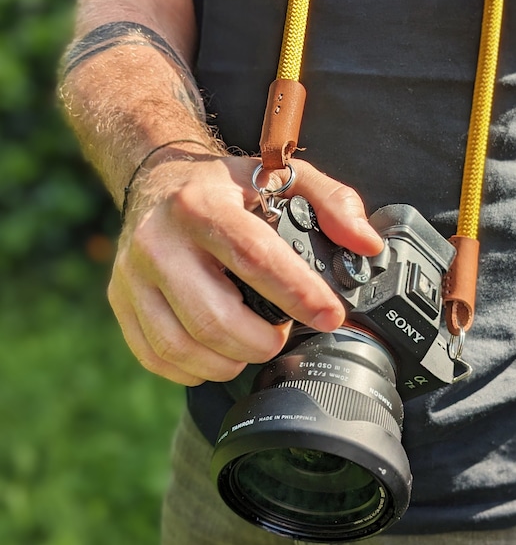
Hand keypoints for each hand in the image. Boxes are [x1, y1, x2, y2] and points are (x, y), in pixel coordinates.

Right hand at [107, 155, 383, 385]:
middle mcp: (159, 241)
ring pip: (185, 346)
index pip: (254, 258)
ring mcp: (133, 276)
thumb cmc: (225, 186)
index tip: (331, 315)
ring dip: (232, 360)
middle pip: (215, 318)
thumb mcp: (283, 176)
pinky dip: (196, 369)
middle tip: (285, 332)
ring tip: (255, 342)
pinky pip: (158, 357)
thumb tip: (366, 245)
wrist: (155, 179)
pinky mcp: (121, 303)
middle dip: (264, 340)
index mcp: (202, 205)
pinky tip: (220, 353)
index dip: (297, 293)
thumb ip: (334, 203)